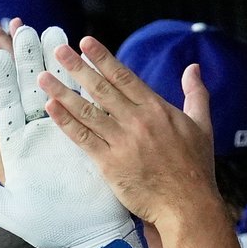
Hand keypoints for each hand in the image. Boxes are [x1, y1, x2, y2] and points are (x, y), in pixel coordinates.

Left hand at [0, 25, 135, 247]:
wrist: (86, 238)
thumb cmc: (45, 228)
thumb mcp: (3, 206)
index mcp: (12, 146)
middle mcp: (35, 133)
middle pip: (21, 85)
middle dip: (14, 54)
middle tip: (6, 22)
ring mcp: (62, 130)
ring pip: (51, 85)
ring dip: (45, 56)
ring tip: (39, 27)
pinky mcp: (87, 133)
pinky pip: (81, 97)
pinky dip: (76, 74)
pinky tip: (74, 51)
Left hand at [36, 35, 221, 229]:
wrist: (187, 204)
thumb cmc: (195, 168)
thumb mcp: (202, 125)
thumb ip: (196, 93)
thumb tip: (193, 67)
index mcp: (157, 108)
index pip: (124, 76)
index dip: (103, 58)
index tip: (86, 43)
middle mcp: (138, 120)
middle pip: (101, 88)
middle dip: (78, 67)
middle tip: (58, 50)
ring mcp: (122, 141)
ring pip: (88, 111)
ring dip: (63, 92)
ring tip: (44, 78)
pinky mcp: (110, 164)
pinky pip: (83, 138)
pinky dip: (66, 122)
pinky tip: (52, 108)